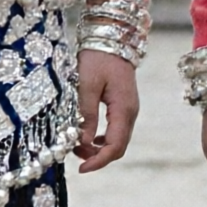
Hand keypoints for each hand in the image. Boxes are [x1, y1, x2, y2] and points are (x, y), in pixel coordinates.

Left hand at [76, 51, 138, 170]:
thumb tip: (82, 142)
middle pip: (119, 146)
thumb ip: (86, 114)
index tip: (81, 169)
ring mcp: (129, 109)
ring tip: (78, 146)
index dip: (99, 161)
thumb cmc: (98, 58)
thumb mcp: (87, 85)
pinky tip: (89, 136)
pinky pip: (116, 129)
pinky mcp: (124, 105)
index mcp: (124, 109)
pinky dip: (102, 138)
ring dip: (99, 148)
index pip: (115, 146)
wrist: (112, 37)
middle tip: (76, 159)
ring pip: (117, 139)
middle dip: (98, 156)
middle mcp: (130, 112)